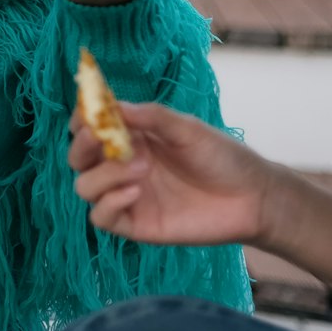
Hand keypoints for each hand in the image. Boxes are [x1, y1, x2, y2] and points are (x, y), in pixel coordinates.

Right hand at [70, 101, 279, 246]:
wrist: (253, 198)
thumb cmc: (222, 157)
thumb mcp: (187, 128)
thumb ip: (150, 116)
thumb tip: (110, 106)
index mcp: (132, 138)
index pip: (88, 129)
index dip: (81, 122)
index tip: (88, 118)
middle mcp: (122, 166)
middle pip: (78, 158)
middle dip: (83, 147)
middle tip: (103, 141)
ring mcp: (127, 196)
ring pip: (85, 186)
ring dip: (104, 174)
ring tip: (142, 169)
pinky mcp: (135, 224)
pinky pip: (101, 217)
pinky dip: (109, 203)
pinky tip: (135, 193)